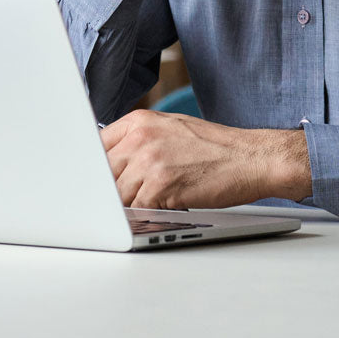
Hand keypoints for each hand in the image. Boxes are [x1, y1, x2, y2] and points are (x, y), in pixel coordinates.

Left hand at [100, 109, 310, 209]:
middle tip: (111, 203)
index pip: (95, 147)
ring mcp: (149, 161)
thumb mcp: (169, 129)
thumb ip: (138, 141)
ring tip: (145, 206)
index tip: (89, 183)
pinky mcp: (162, 186)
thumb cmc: (213, 147)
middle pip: (101, 173)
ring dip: (126, 207)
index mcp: (138, 121)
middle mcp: (140, 137)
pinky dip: (142, 216)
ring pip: (116, 195)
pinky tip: (156, 212)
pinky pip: (136, 210)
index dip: (92, 169)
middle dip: (106, 191)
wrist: (249, 157)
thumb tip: (109, 162)